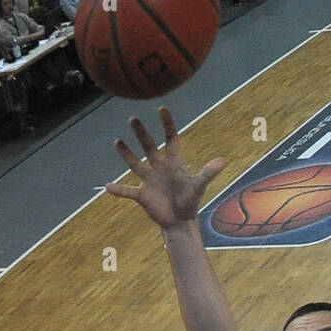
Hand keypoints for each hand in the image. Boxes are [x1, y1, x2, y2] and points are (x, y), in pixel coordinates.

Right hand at [106, 107, 226, 229]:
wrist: (181, 221)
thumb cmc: (191, 202)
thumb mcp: (199, 187)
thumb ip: (208, 173)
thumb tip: (222, 161)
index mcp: (173, 162)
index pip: (170, 138)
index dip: (167, 124)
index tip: (161, 108)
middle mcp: (159, 167)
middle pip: (149, 146)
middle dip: (141, 133)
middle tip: (132, 118)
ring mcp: (149, 180)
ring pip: (135, 163)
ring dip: (126, 153)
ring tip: (117, 141)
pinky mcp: (142, 195)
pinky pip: (127, 191)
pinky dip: (118, 190)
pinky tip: (107, 187)